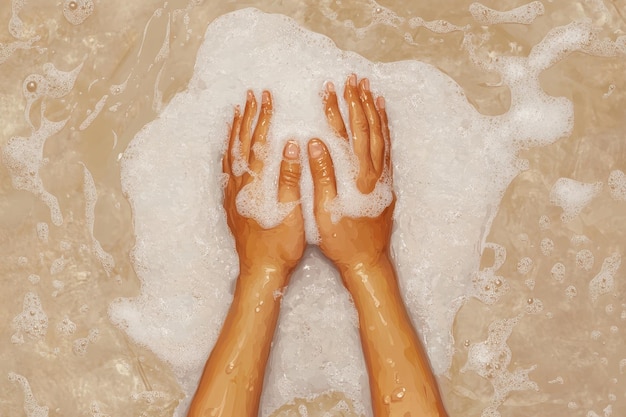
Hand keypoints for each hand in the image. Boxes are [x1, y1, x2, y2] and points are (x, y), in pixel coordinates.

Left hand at [222, 90, 304, 280]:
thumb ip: (288, 178)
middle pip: (241, 143)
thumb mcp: (290, 211)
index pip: (259, 142)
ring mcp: (233, 194)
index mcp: (257, 183)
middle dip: (248, 117)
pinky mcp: (231, 204)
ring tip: (237, 112)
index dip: (263, 118)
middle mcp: (240, 184)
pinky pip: (226, 170)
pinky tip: (229, 148)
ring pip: (230, 154)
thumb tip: (288, 145)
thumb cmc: (280, 245)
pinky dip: (228, 152)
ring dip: (235, 131)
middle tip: (252, 96)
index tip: (267, 98)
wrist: (260, 270)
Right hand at [308, 74, 394, 276]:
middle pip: (367, 128)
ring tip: (369, 90)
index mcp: (357, 176)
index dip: (337, 109)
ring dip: (374, 110)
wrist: (367, 261)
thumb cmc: (342, 240)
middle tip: (351, 80)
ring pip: (381, 135)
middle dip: (358, 102)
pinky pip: (388, 149)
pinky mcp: (386, 184)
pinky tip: (381, 120)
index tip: (329, 89)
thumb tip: (315, 142)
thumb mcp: (325, 209)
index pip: (347, 133)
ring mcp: (383, 177)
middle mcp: (374, 172)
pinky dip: (385, 130)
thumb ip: (322, 174)